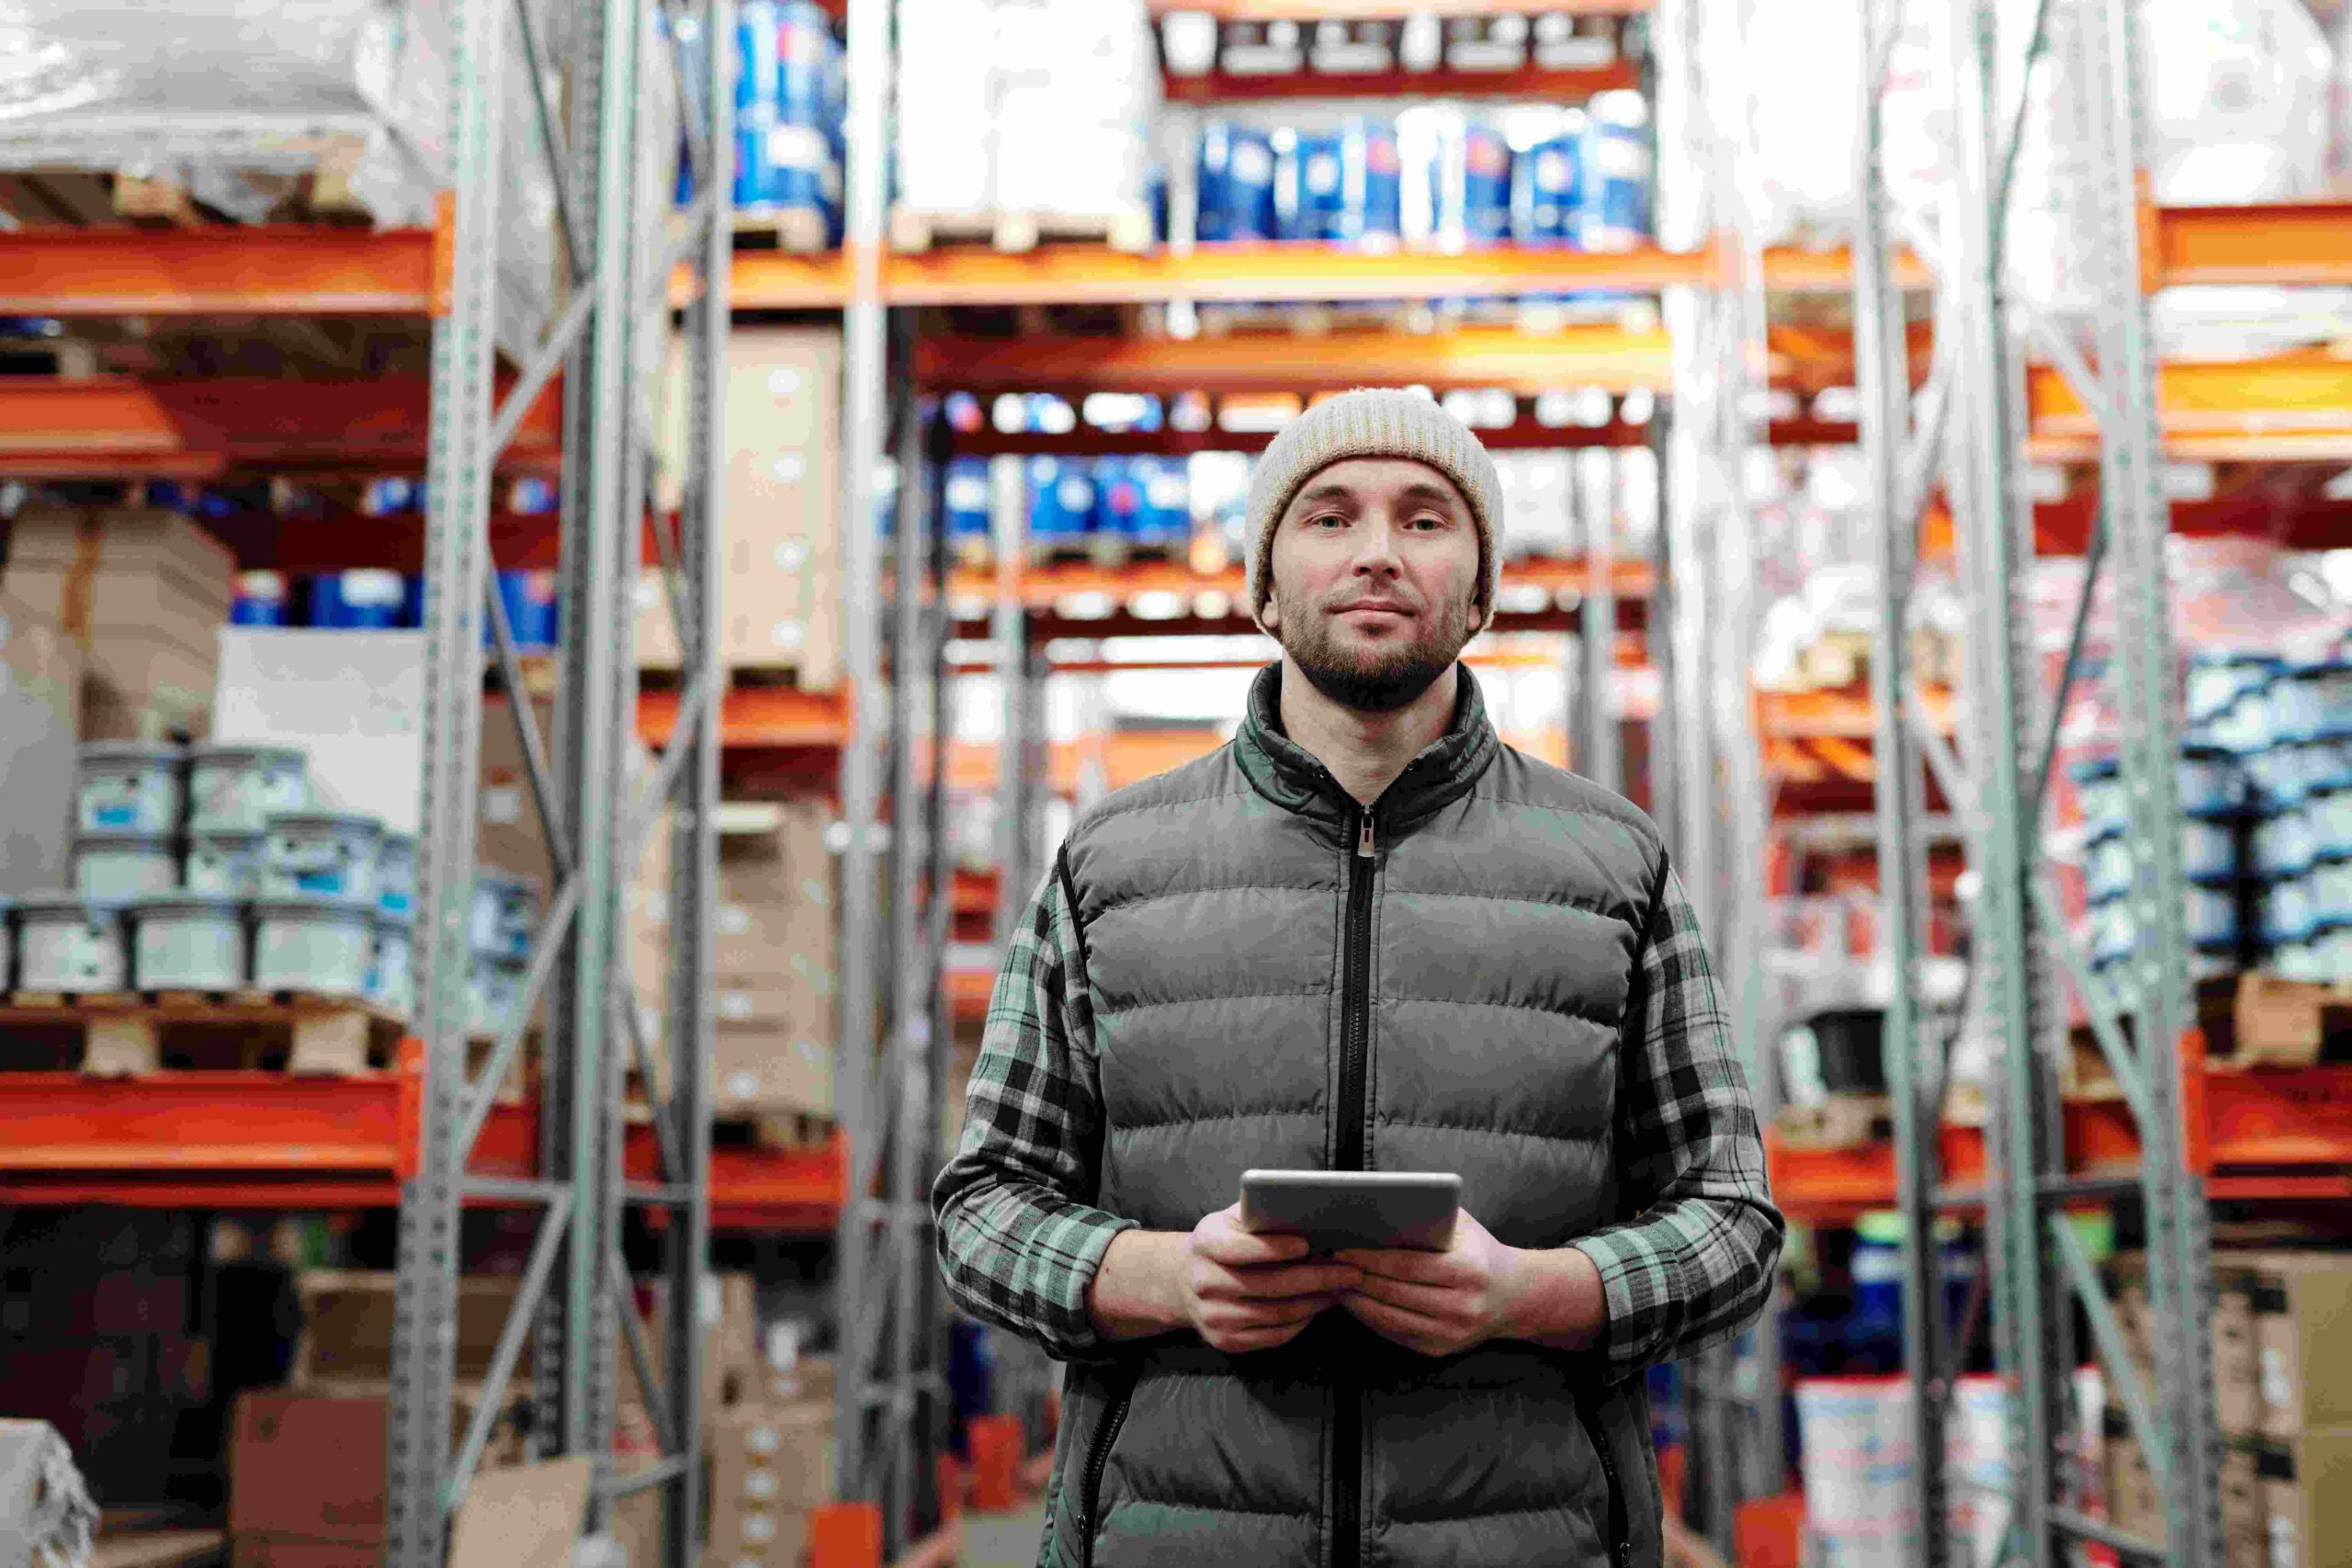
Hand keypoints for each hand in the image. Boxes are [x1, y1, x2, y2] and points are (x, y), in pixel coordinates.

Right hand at [1175, 1202, 1363, 1354]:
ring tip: (1340, 1288)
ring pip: (1275, 1313)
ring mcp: (1213, 1316)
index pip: (1238, 1248)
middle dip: (1315, 1278)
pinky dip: (1302, 1321)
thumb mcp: (1232, 1219)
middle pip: (1267, 1284)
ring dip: (1315, 1301)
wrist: (1184, 1281)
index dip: (1274, 1248)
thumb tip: (1306, 1209)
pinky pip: (1273, 1335)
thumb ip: (1260, 1213)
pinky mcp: (1225, 1340)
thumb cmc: (1224, 1241)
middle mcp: (1204, 1282)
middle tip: (1348, 1271)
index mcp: (1205, 1244)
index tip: (1308, 1244)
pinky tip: (1318, 1306)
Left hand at [1333, 1209, 1529, 1357]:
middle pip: (1393, 1293)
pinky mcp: (1438, 1350)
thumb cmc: (1479, 1250)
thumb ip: (1429, 1216)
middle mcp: (1461, 1307)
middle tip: (1327, 1263)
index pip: (1407, 1266)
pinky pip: (1394, 1332)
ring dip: (1355, 1300)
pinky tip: (1353, 1300)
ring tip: (1333, 1281)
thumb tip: (1377, 1207)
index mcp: (1468, 1271)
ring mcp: (1450, 1334)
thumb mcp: (1463, 1225)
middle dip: (1356, 1277)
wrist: (1513, 1296)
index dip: (1370, 1258)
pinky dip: (1369, 1317)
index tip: (1341, 1247)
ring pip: (1389, 1317)